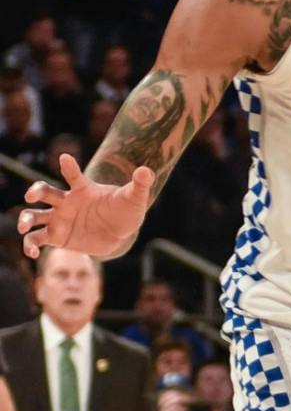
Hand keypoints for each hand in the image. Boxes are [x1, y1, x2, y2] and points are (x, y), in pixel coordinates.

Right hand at [20, 155, 153, 260]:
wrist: (120, 234)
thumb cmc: (125, 211)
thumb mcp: (135, 198)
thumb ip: (139, 184)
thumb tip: (146, 171)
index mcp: (83, 189)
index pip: (73, 175)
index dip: (69, 166)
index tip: (65, 157)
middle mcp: (66, 202)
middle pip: (45, 192)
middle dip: (36, 191)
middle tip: (31, 195)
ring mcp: (59, 219)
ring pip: (34, 216)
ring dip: (25, 219)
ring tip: (24, 227)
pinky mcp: (55, 237)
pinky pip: (36, 240)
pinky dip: (30, 246)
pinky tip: (32, 254)